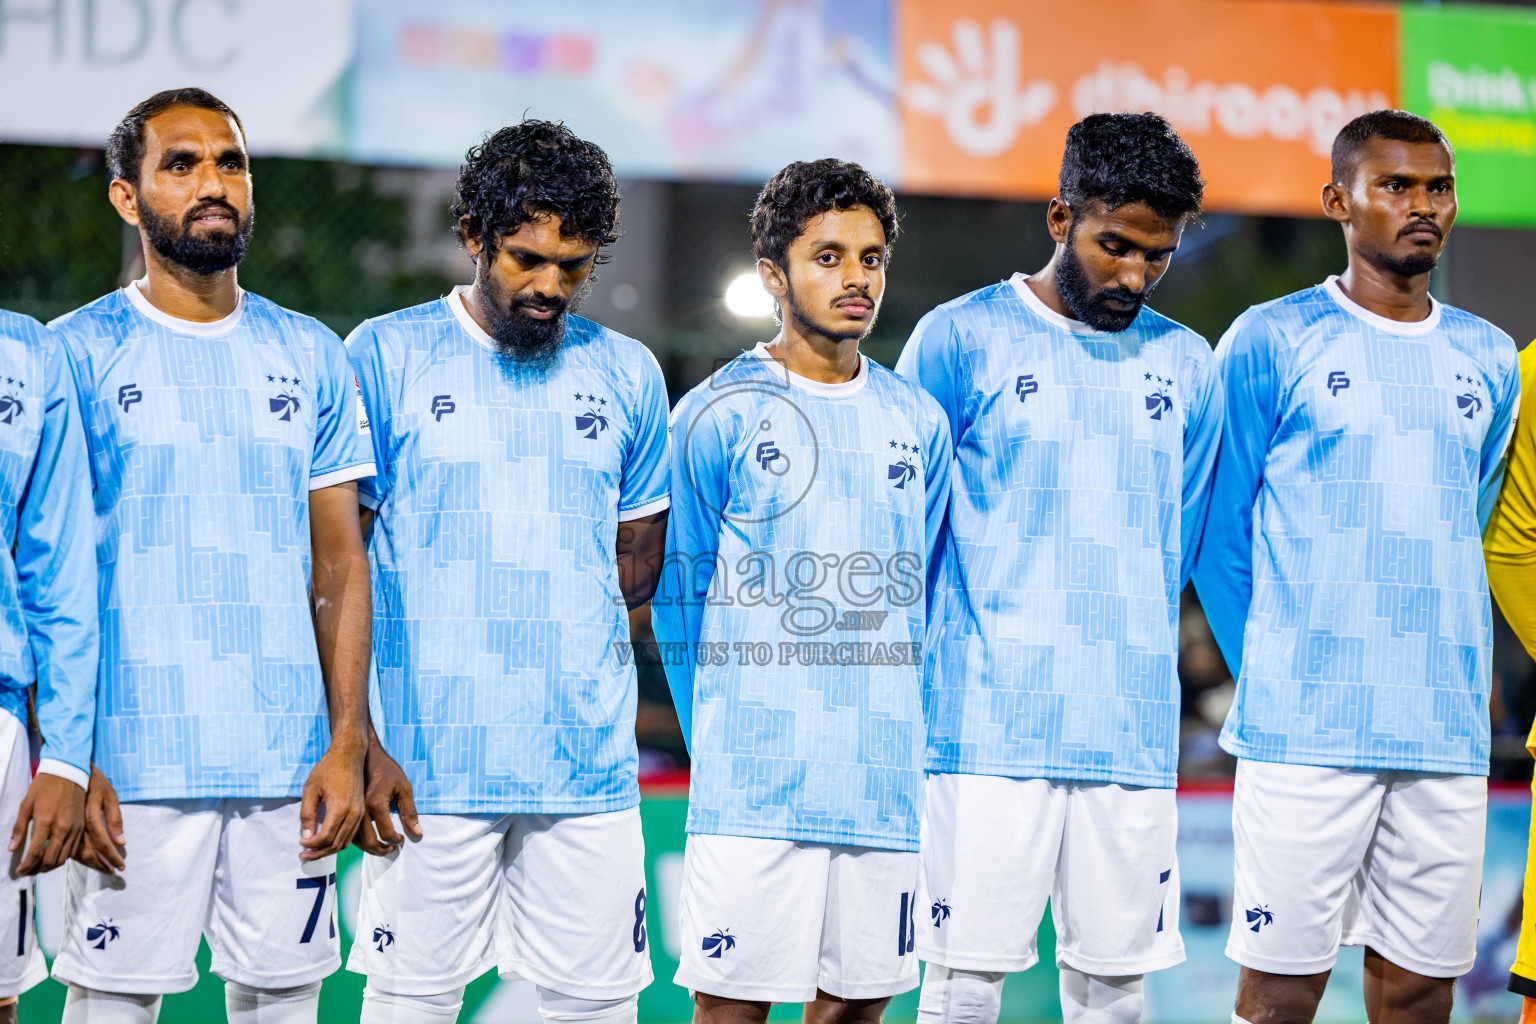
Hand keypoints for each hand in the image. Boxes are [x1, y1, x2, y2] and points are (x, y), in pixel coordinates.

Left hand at [9, 772, 84, 873]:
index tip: (20, 871)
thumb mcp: (26, 804)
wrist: (69, 772)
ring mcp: (74, 828)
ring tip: (39, 867)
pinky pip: (73, 849)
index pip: (35, 853)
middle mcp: (62, 827)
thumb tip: (12, 847)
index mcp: (46, 821)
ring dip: (50, 866)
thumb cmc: (45, 785)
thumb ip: (19, 828)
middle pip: (51, 860)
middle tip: (28, 871)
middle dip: (37, 870)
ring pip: (63, 857)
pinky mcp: (81, 826)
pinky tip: (54, 856)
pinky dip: (62, 857)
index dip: (26, 866)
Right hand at [74, 764, 124, 874]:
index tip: (120, 868)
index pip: (102, 844)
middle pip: (86, 853)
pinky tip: (82, 859)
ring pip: (72, 852)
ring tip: (100, 869)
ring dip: (86, 863)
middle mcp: (76, 826)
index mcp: (90, 817)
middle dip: (100, 865)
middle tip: (111, 873)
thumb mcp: (109, 794)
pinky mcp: (55, 825)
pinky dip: (72, 855)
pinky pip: (63, 845)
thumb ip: (115, 818)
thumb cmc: (92, 780)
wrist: (68, 767)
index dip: (111, 858)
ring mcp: (64, 826)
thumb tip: (121, 841)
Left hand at [299, 741, 364, 861]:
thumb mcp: (310, 790)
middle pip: (336, 844)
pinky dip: (338, 841)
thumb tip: (306, 836)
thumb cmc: (329, 768)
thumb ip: (307, 814)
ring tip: (314, 851)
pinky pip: (351, 834)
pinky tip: (327, 840)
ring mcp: (360, 813)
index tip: (300, 842)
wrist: (350, 754)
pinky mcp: (361, 811)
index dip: (310, 845)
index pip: (325, 837)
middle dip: (318, 853)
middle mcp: (354, 814)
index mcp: (341, 808)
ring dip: (329, 850)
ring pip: (345, 842)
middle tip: (304, 856)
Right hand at [353, 735, 420, 854]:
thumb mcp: (404, 787)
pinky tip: (368, 839)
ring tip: (381, 848)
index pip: (386, 833)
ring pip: (355, 840)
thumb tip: (417, 833)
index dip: (396, 841)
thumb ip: (410, 812)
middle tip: (390, 850)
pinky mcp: (345, 809)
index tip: (400, 839)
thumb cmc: (387, 769)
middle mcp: (360, 809)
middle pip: (368, 842)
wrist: (365, 755)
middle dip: (381, 850)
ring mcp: (350, 810)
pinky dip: (358, 840)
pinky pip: (349, 831)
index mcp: (376, 803)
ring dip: (368, 848)